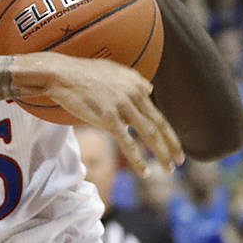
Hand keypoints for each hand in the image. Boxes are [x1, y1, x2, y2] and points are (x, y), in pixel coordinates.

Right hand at [35, 53, 183, 175]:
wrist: (62, 75)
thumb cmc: (83, 72)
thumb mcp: (114, 70)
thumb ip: (134, 79)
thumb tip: (149, 89)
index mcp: (137, 85)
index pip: (156, 113)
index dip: (167, 131)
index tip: (172, 145)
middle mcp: (135, 95)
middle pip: (158, 124)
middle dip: (171, 145)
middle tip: (180, 161)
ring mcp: (123, 107)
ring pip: (149, 134)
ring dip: (161, 153)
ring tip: (168, 169)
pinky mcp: (109, 119)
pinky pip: (128, 143)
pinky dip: (138, 159)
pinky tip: (145, 172)